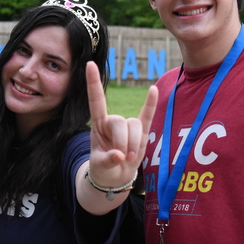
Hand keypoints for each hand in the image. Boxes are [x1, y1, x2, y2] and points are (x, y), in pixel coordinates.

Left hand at [85, 61, 157, 187]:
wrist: (115, 179)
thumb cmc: (103, 170)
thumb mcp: (100, 168)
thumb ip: (108, 161)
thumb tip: (119, 156)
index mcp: (97, 125)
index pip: (96, 100)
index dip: (93, 83)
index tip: (90, 64)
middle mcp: (112, 122)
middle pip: (120, 122)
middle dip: (122, 141)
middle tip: (120, 158)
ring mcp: (127, 127)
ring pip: (135, 125)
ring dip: (133, 144)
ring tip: (129, 158)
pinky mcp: (141, 133)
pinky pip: (147, 116)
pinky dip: (151, 104)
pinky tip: (153, 90)